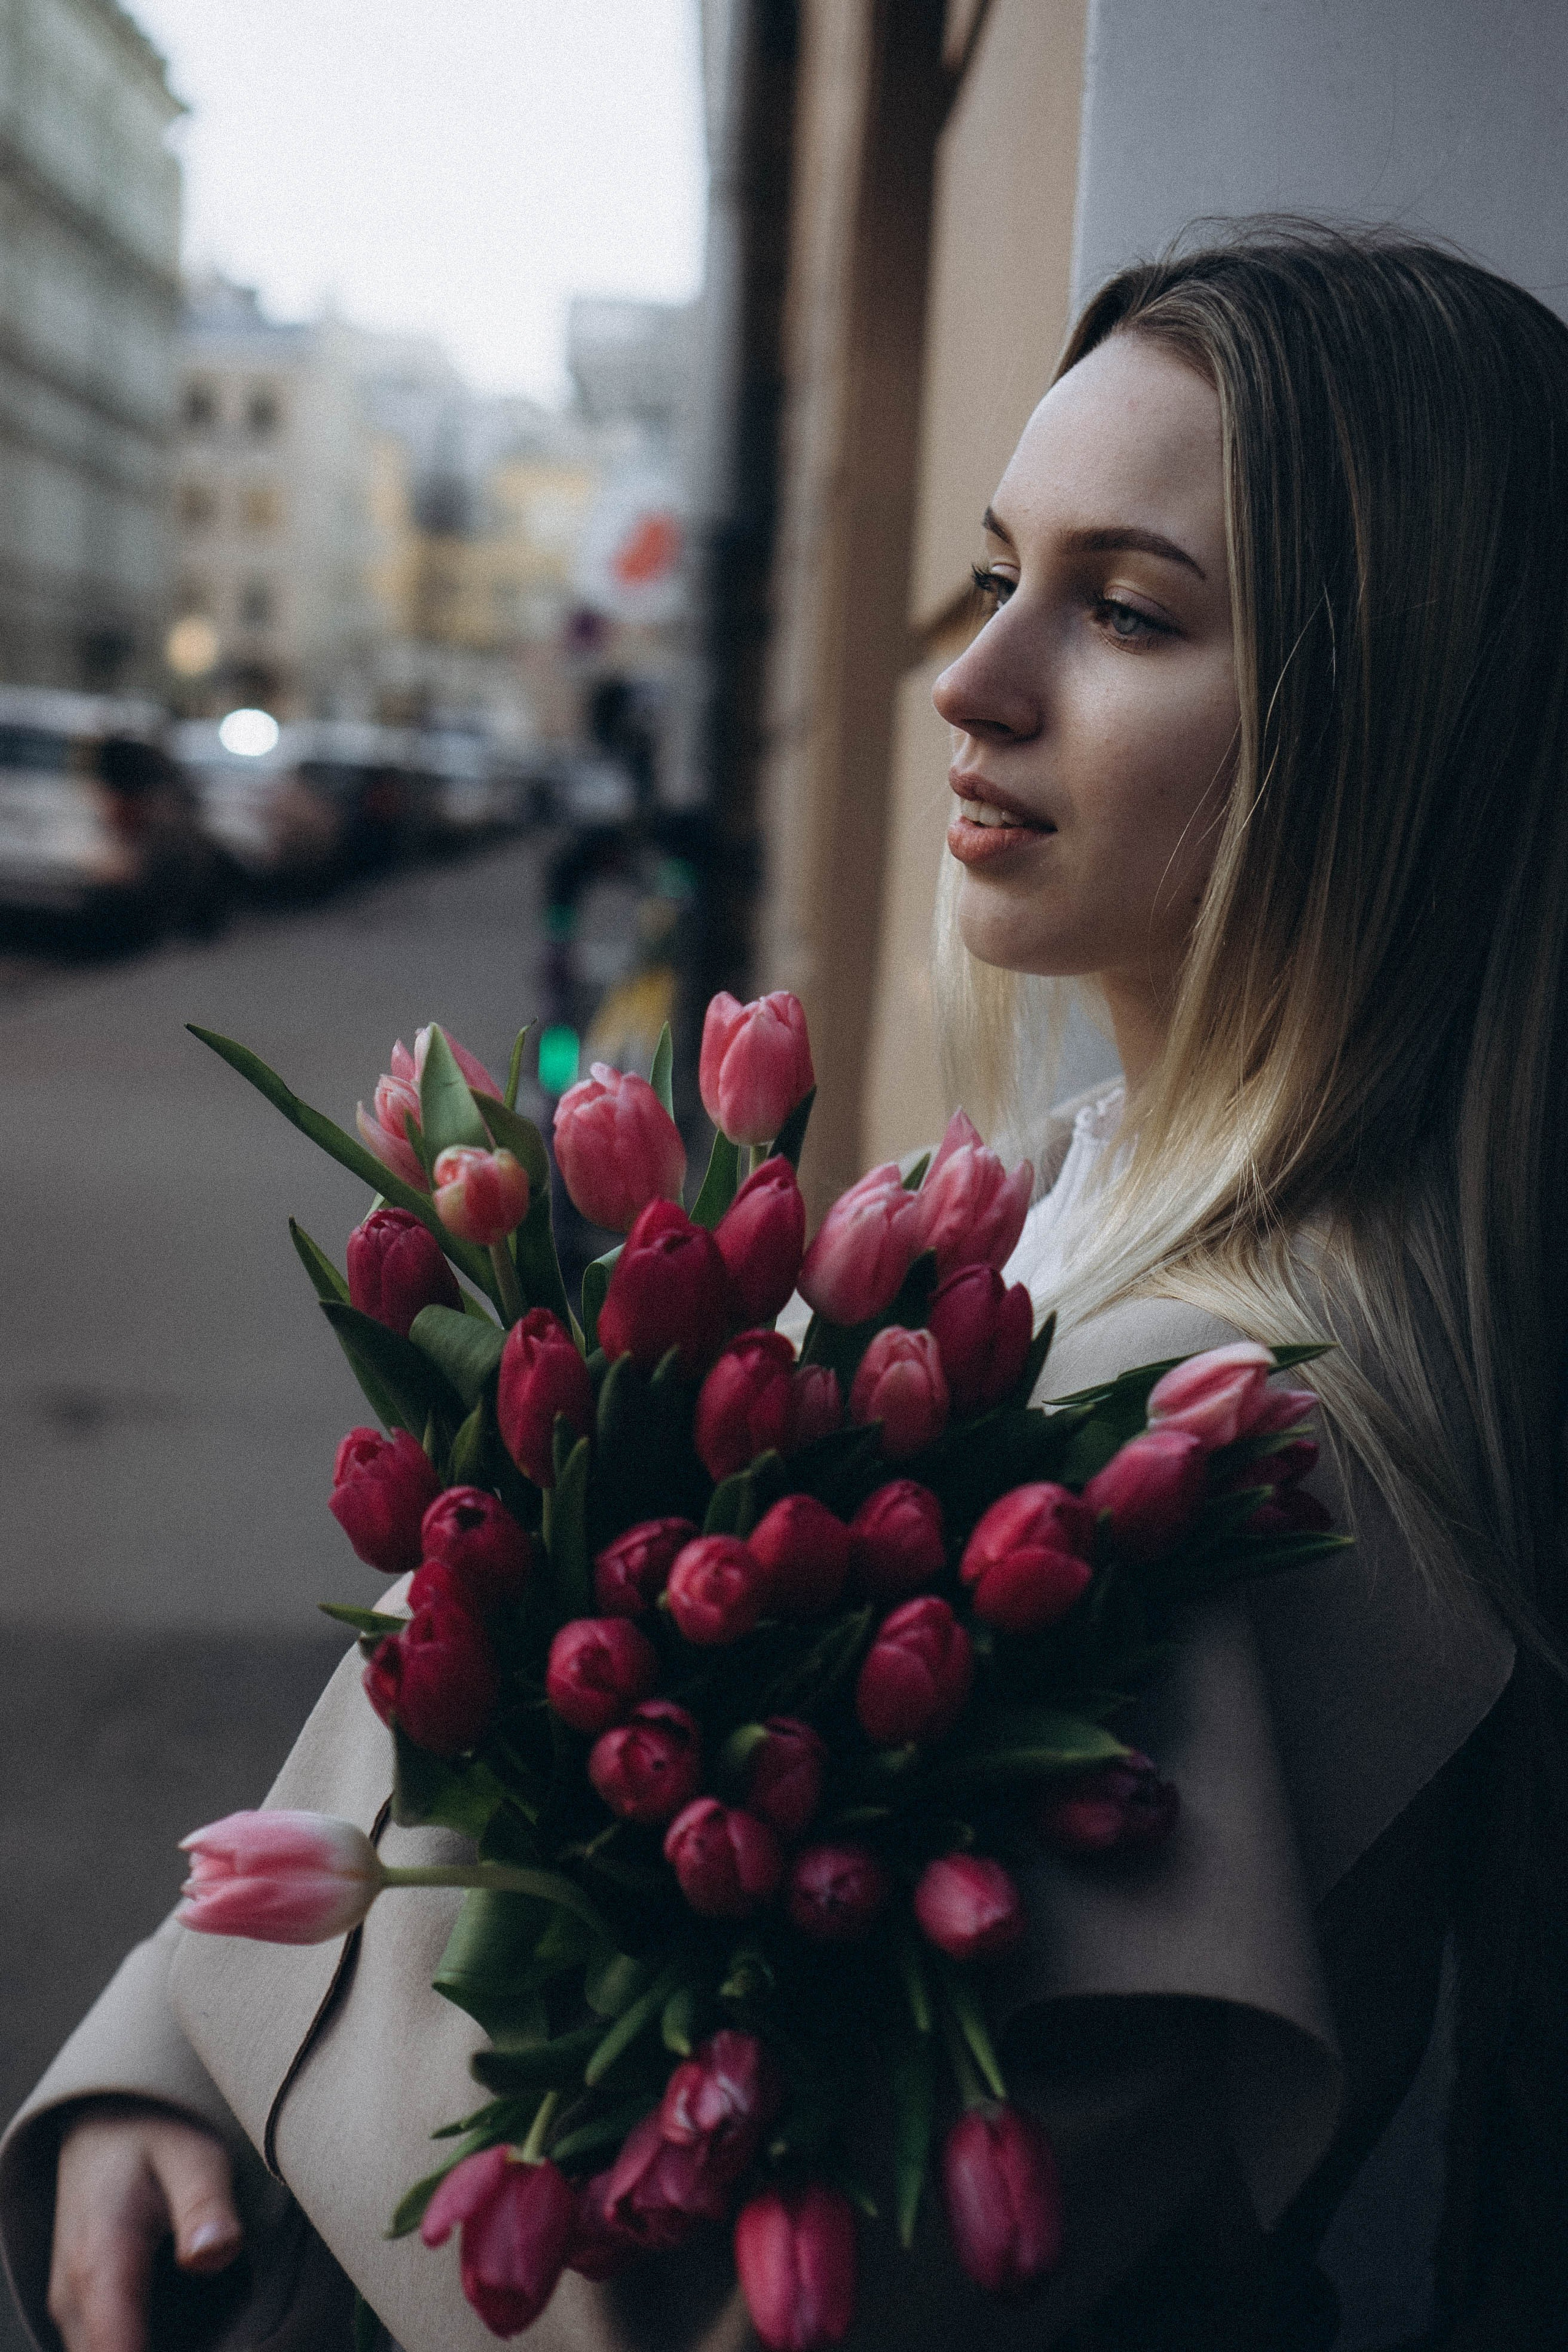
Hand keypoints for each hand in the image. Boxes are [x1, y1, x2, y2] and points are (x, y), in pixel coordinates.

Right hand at [49, 2104, 242, 2351]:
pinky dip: (142, 2344)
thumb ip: (203, 2204)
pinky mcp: (81, 2310)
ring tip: (221, 2328)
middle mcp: (74, 2297)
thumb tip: (215, 2254)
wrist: (105, 2122)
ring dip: (162, 2346)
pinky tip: (196, 2329)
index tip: (227, 2345)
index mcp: (100, 2262)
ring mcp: (72, 2308)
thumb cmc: (157, 2135)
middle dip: (181, 2349)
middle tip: (238, 2335)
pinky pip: (105, 2346)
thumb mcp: (194, 2153)